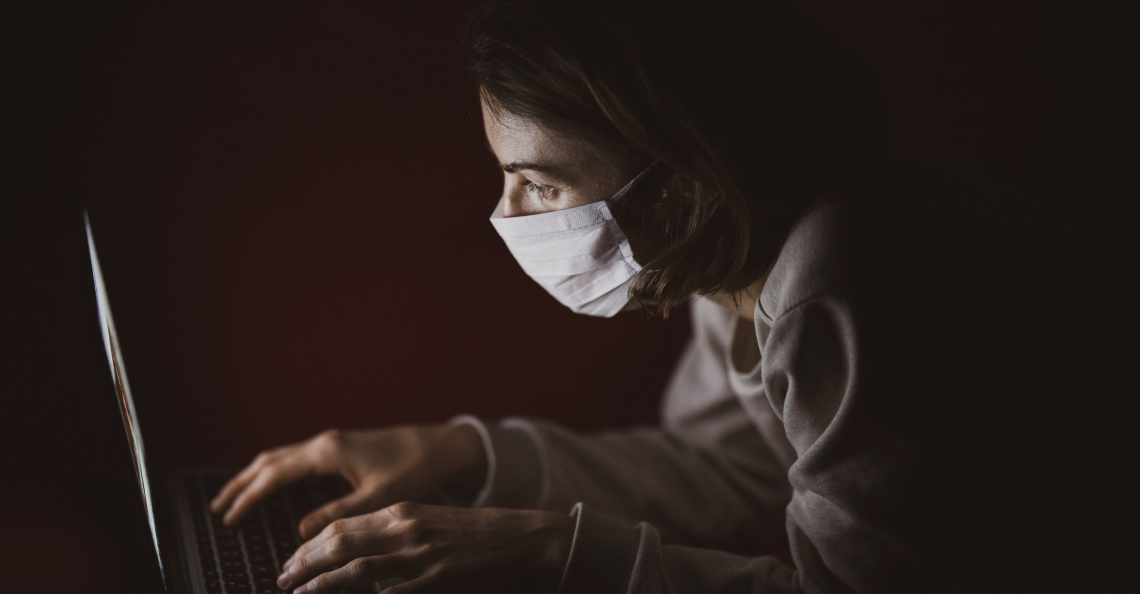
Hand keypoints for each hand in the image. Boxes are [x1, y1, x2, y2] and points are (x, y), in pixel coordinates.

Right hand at [210, 424, 485, 537]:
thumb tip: (302, 530)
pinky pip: (296, 457)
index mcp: (329, 453)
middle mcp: (325, 443)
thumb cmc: (415, 469)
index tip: (229, 518)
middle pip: (270, 461)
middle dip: (241, 484)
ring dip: (255, 475)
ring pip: (281, 456)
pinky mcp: (341, 447)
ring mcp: (332, 442)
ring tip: (235, 497)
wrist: (442, 446)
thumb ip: (337, 514)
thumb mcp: (377, 498)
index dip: (249, 497)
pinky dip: (275, 470)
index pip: (274, 474)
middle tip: (218, 508)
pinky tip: (272, 484)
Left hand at [276, 502, 574, 593]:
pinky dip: (359, 593)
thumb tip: (353, 551)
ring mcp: (418, 555)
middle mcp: (405, 529)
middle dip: (304, 562)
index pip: (343, 525)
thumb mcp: (428, 521)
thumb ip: (392, 532)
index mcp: (403, 511)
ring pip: (355, 568)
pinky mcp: (432, 578)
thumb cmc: (474, 532)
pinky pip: (388, 590)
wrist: (518, 538)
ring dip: (320, 582)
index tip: (291, 559)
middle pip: (340, 543)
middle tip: (282, 577)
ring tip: (297, 591)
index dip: (311, 545)